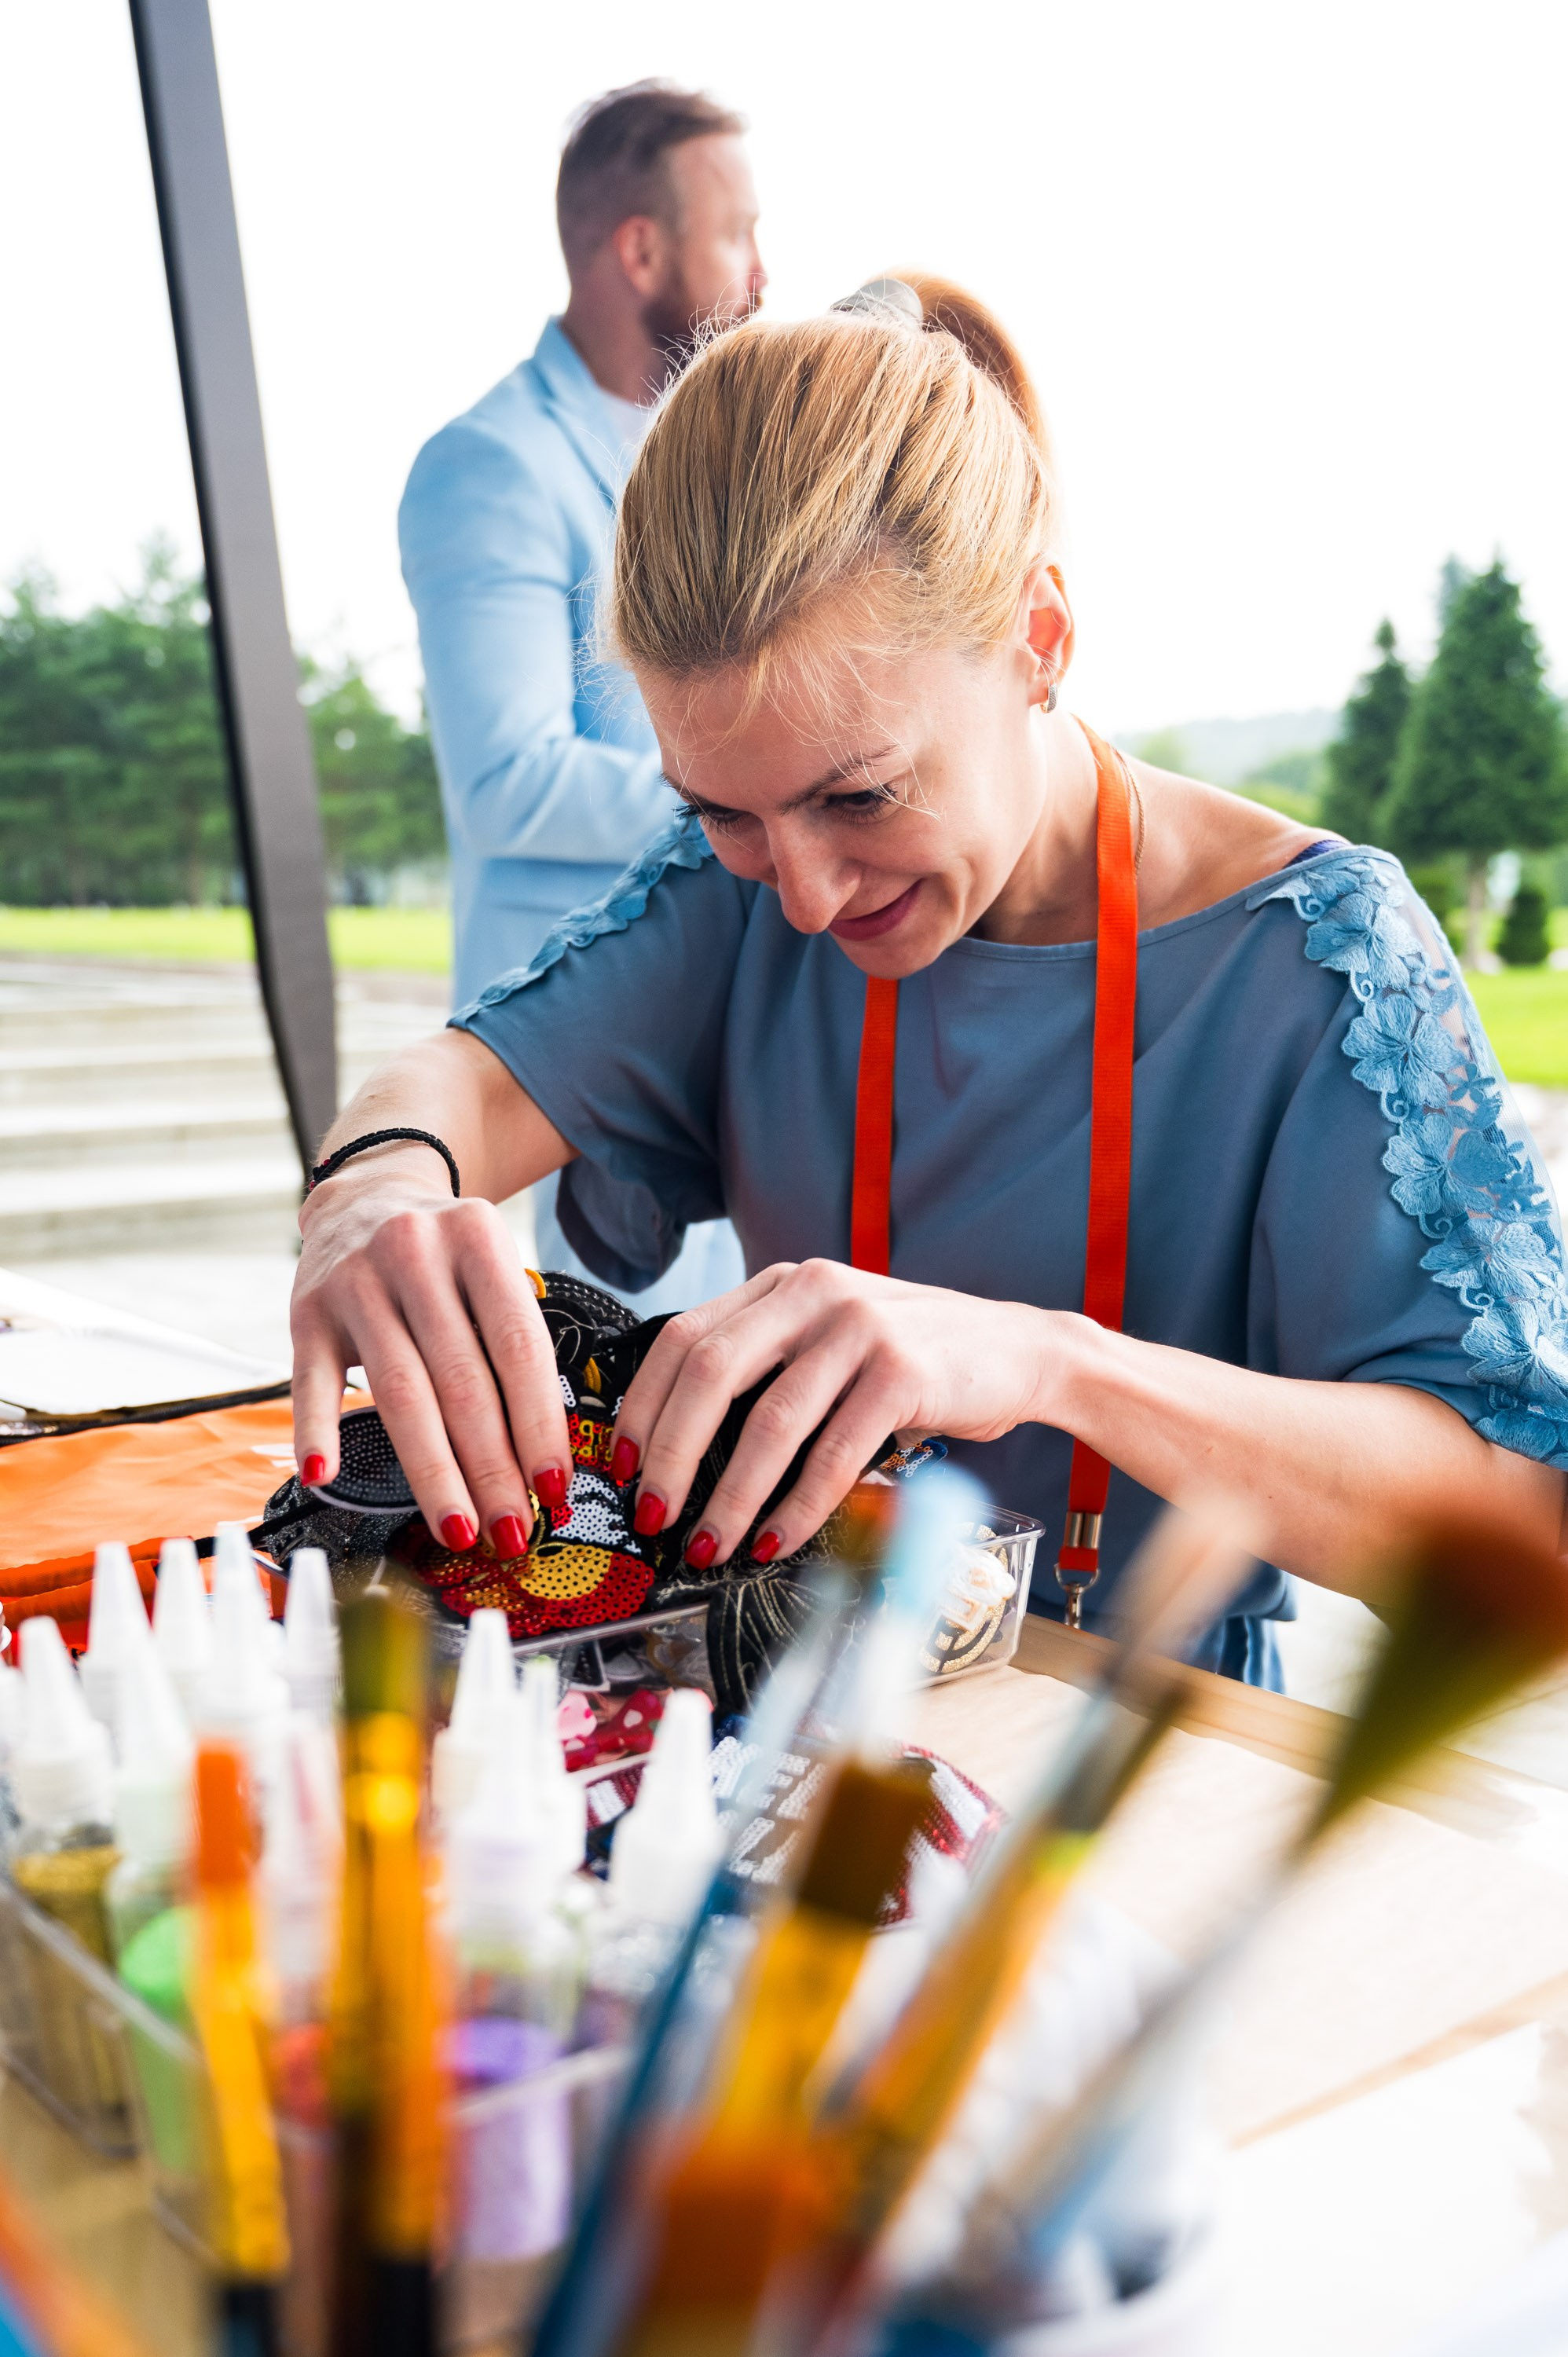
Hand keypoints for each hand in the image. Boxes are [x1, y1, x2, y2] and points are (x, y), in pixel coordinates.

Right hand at [291, 1152, 571, 1557]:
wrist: (368, 1193)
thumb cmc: (446, 1254)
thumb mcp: (491, 1267)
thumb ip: (512, 1340)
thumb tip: (543, 1452)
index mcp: (478, 1239)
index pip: (517, 1347)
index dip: (538, 1423)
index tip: (553, 1485)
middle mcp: (416, 1253)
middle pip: (461, 1380)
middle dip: (491, 1466)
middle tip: (511, 1529)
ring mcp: (356, 1282)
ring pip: (399, 1393)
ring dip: (432, 1472)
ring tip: (458, 1527)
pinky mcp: (307, 1312)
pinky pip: (311, 1381)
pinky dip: (317, 1430)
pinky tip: (326, 1475)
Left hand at [610, 1260, 1057, 1567]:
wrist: (1019, 1349)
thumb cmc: (913, 1358)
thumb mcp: (828, 1337)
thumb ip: (767, 1364)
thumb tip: (681, 1445)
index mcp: (780, 1284)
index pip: (681, 1338)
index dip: (643, 1407)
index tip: (624, 1468)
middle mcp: (811, 1293)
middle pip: (708, 1374)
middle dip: (670, 1456)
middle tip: (653, 1517)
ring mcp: (859, 1328)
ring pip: (768, 1421)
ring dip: (729, 1495)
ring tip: (709, 1545)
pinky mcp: (902, 1372)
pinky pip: (833, 1453)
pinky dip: (797, 1507)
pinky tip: (777, 1539)